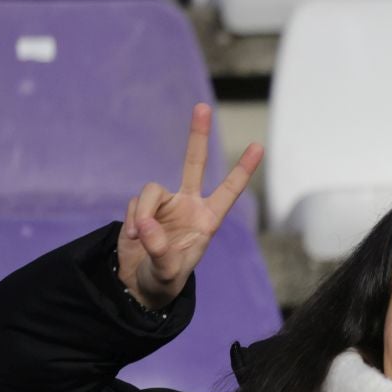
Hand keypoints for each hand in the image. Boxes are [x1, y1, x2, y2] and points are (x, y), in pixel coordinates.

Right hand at [116, 102, 262, 310]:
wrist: (140, 284)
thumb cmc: (164, 279)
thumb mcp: (167, 272)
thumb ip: (159, 249)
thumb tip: (146, 223)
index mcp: (207, 220)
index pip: (228, 191)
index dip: (242, 169)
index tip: (259, 146)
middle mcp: (188, 206)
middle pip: (193, 164)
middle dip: (197, 136)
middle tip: (202, 107)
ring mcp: (165, 205)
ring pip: (151, 190)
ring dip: (143, 212)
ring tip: (139, 237)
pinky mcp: (143, 207)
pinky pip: (136, 204)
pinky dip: (132, 220)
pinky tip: (133, 238)